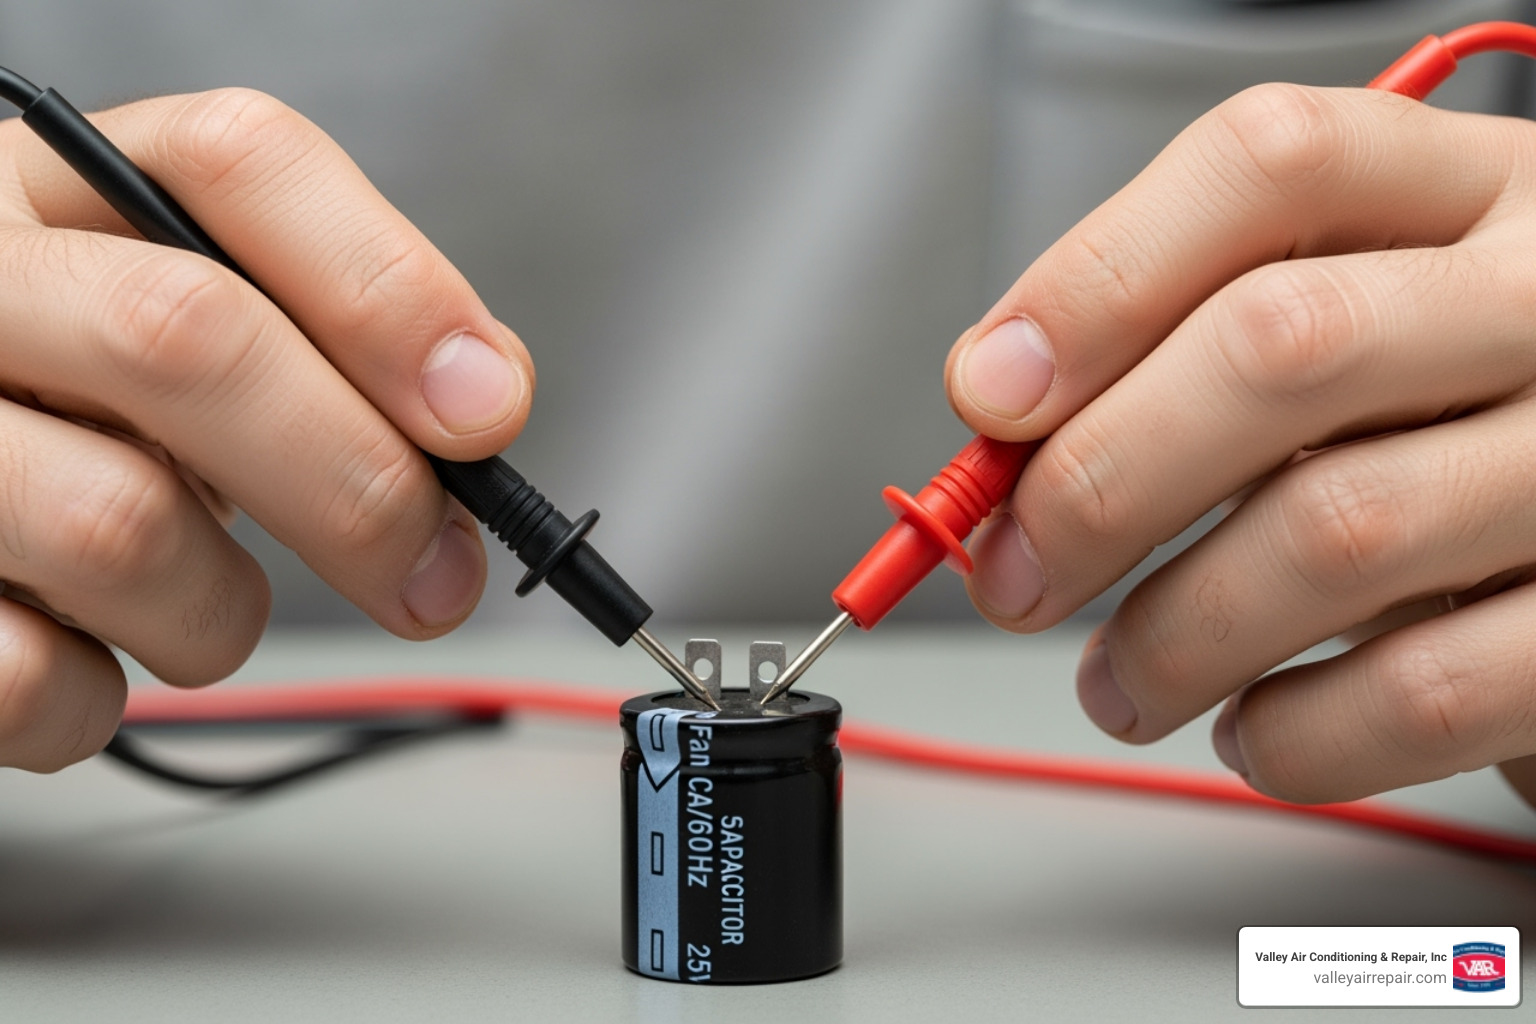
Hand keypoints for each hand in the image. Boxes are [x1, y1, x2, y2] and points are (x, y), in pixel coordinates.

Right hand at [0, 89, 532, 770]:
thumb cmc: (72, 404)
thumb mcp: (198, 325)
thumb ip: (336, 331)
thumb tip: (481, 399)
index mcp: (55, 186)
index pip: (239, 162)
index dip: (387, 289)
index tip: (487, 409)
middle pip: (187, 335)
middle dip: (359, 481)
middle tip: (435, 575)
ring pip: (121, 524)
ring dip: (221, 609)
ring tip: (197, 597)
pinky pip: (32, 676)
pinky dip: (101, 696)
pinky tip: (85, 649)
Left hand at [944, 83, 1535, 807]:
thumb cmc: (1448, 426)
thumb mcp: (1344, 334)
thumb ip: (1190, 343)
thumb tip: (1002, 410)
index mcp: (1464, 196)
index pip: (1270, 164)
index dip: (1099, 281)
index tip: (989, 395)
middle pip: (1278, 344)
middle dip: (1098, 480)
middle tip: (1014, 575)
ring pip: (1336, 530)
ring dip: (1171, 635)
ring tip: (1118, 683)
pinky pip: (1423, 692)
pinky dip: (1295, 735)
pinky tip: (1253, 731)